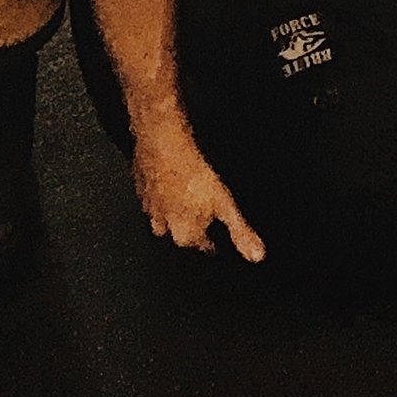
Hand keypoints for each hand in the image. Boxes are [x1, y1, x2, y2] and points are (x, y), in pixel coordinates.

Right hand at [133, 128, 265, 262]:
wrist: (161, 141)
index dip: (213, 240)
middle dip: (193, 224)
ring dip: (175, 208)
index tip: (218, 237)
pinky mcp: (140, 186)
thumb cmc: (190, 170)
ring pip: (164, 215)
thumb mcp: (225, 202)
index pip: (202, 245)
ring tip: (188, 192)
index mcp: (184, 233)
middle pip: (182, 232)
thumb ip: (240, 230)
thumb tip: (256, 254)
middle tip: (204, 209)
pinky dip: (162, 190)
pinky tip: (171, 178)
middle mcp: (163, 225)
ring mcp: (149, 205)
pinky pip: (152, 195)